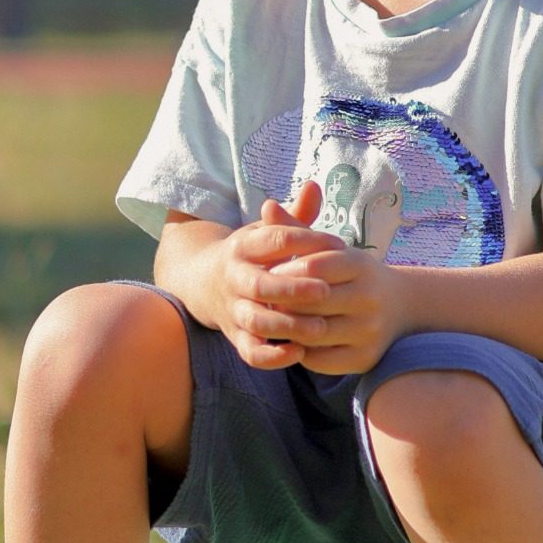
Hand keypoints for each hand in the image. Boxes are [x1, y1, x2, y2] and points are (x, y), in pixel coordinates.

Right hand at [211, 181, 345, 370]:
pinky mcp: (235, 337)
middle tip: (326, 291)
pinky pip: (249, 351)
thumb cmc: (251, 255)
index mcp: (243, 247)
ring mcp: (233, 309)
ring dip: (286, 326)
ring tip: (320, 327)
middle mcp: (234, 278)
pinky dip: (271, 356)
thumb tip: (315, 186)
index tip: (339, 246)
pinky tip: (299, 353)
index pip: (274, 240)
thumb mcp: (265, 232)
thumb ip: (294, 217)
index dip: (306, 241)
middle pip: (260, 285)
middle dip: (292, 289)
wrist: (204, 283)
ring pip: (255, 321)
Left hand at [263, 219, 409, 375]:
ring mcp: (370, 330)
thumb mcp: (330, 247)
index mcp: (360, 265)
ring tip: (273, 319)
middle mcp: (369, 297)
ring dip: (288, 327)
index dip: (286, 271)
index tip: (268, 275)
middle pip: (313, 301)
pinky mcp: (365, 358)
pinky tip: (292, 340)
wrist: (401, 305)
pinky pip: (322, 359)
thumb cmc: (352, 272)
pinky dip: (301, 351)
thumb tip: (267, 205)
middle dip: (283, 300)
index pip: (314, 266)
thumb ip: (296, 229)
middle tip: (262, 301)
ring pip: (315, 332)